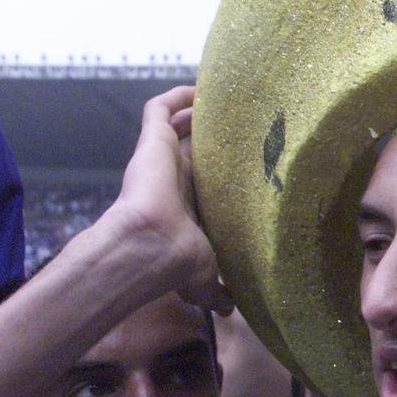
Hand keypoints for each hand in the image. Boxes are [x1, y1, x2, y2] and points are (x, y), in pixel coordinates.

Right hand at [106, 86, 231, 312]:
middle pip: (193, 145)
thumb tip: (227, 307)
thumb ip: (216, 288)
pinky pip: (160, 108)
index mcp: (187, 201)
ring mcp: (160, 157)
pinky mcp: (150, 141)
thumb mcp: (206, 277)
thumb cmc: (178, 262)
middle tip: (244, 119)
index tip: (246, 156)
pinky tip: (200, 88)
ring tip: (226, 96)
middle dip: (213, 133)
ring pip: (176, 123)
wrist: (151, 247)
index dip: (222, 167)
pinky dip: (177, 96)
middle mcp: (174, 176)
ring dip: (197, 110)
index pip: (204, 177)